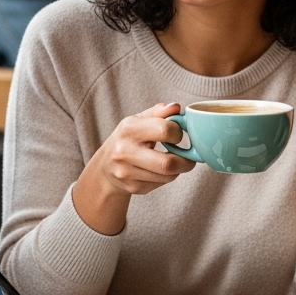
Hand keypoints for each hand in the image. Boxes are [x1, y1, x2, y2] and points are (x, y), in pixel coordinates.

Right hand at [73, 103, 195, 233]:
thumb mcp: (138, 120)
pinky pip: (161, 184)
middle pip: (168, 163)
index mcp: (129, 129)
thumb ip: (159, 112)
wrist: (105, 166)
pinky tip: (160, 170)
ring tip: (175, 161)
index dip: (178, 132)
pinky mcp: (133, 187)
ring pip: (168, 176)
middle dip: (186, 161)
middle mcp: (125, 152)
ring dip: (178, 170)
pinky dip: (167, 177)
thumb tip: (176, 107)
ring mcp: (127, 172)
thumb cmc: (127, 138)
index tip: (178, 133)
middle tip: (190, 158)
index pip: (165, 130)